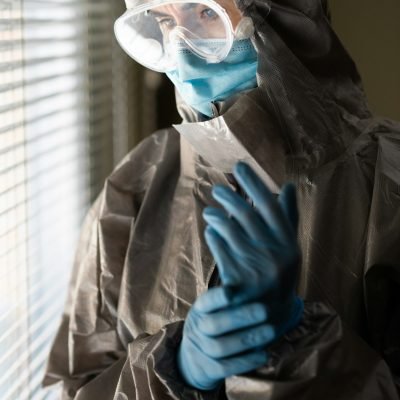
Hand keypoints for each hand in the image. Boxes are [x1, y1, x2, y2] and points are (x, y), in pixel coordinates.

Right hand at [178, 287, 271, 390]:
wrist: (196, 356)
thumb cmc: (215, 321)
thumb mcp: (214, 305)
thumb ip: (232, 291)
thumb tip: (252, 267)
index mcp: (200, 308)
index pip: (206, 301)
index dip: (218, 297)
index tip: (231, 291)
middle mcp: (198, 327)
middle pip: (215, 324)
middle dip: (241, 317)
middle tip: (265, 309)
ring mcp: (202, 349)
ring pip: (221, 346)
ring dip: (247, 339)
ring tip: (270, 330)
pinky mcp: (210, 368)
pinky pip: (226, 367)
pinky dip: (245, 361)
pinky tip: (264, 354)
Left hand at [203, 162, 302, 335]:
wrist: (270, 314)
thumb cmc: (281, 272)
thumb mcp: (290, 246)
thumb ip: (289, 216)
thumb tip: (290, 185)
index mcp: (288, 243)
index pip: (271, 206)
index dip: (254, 183)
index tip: (239, 166)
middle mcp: (273, 253)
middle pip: (246, 216)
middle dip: (228, 197)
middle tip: (217, 189)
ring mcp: (254, 268)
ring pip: (229, 231)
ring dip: (216, 216)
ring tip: (210, 211)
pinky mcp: (236, 280)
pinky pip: (219, 251)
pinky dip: (213, 237)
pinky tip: (210, 230)